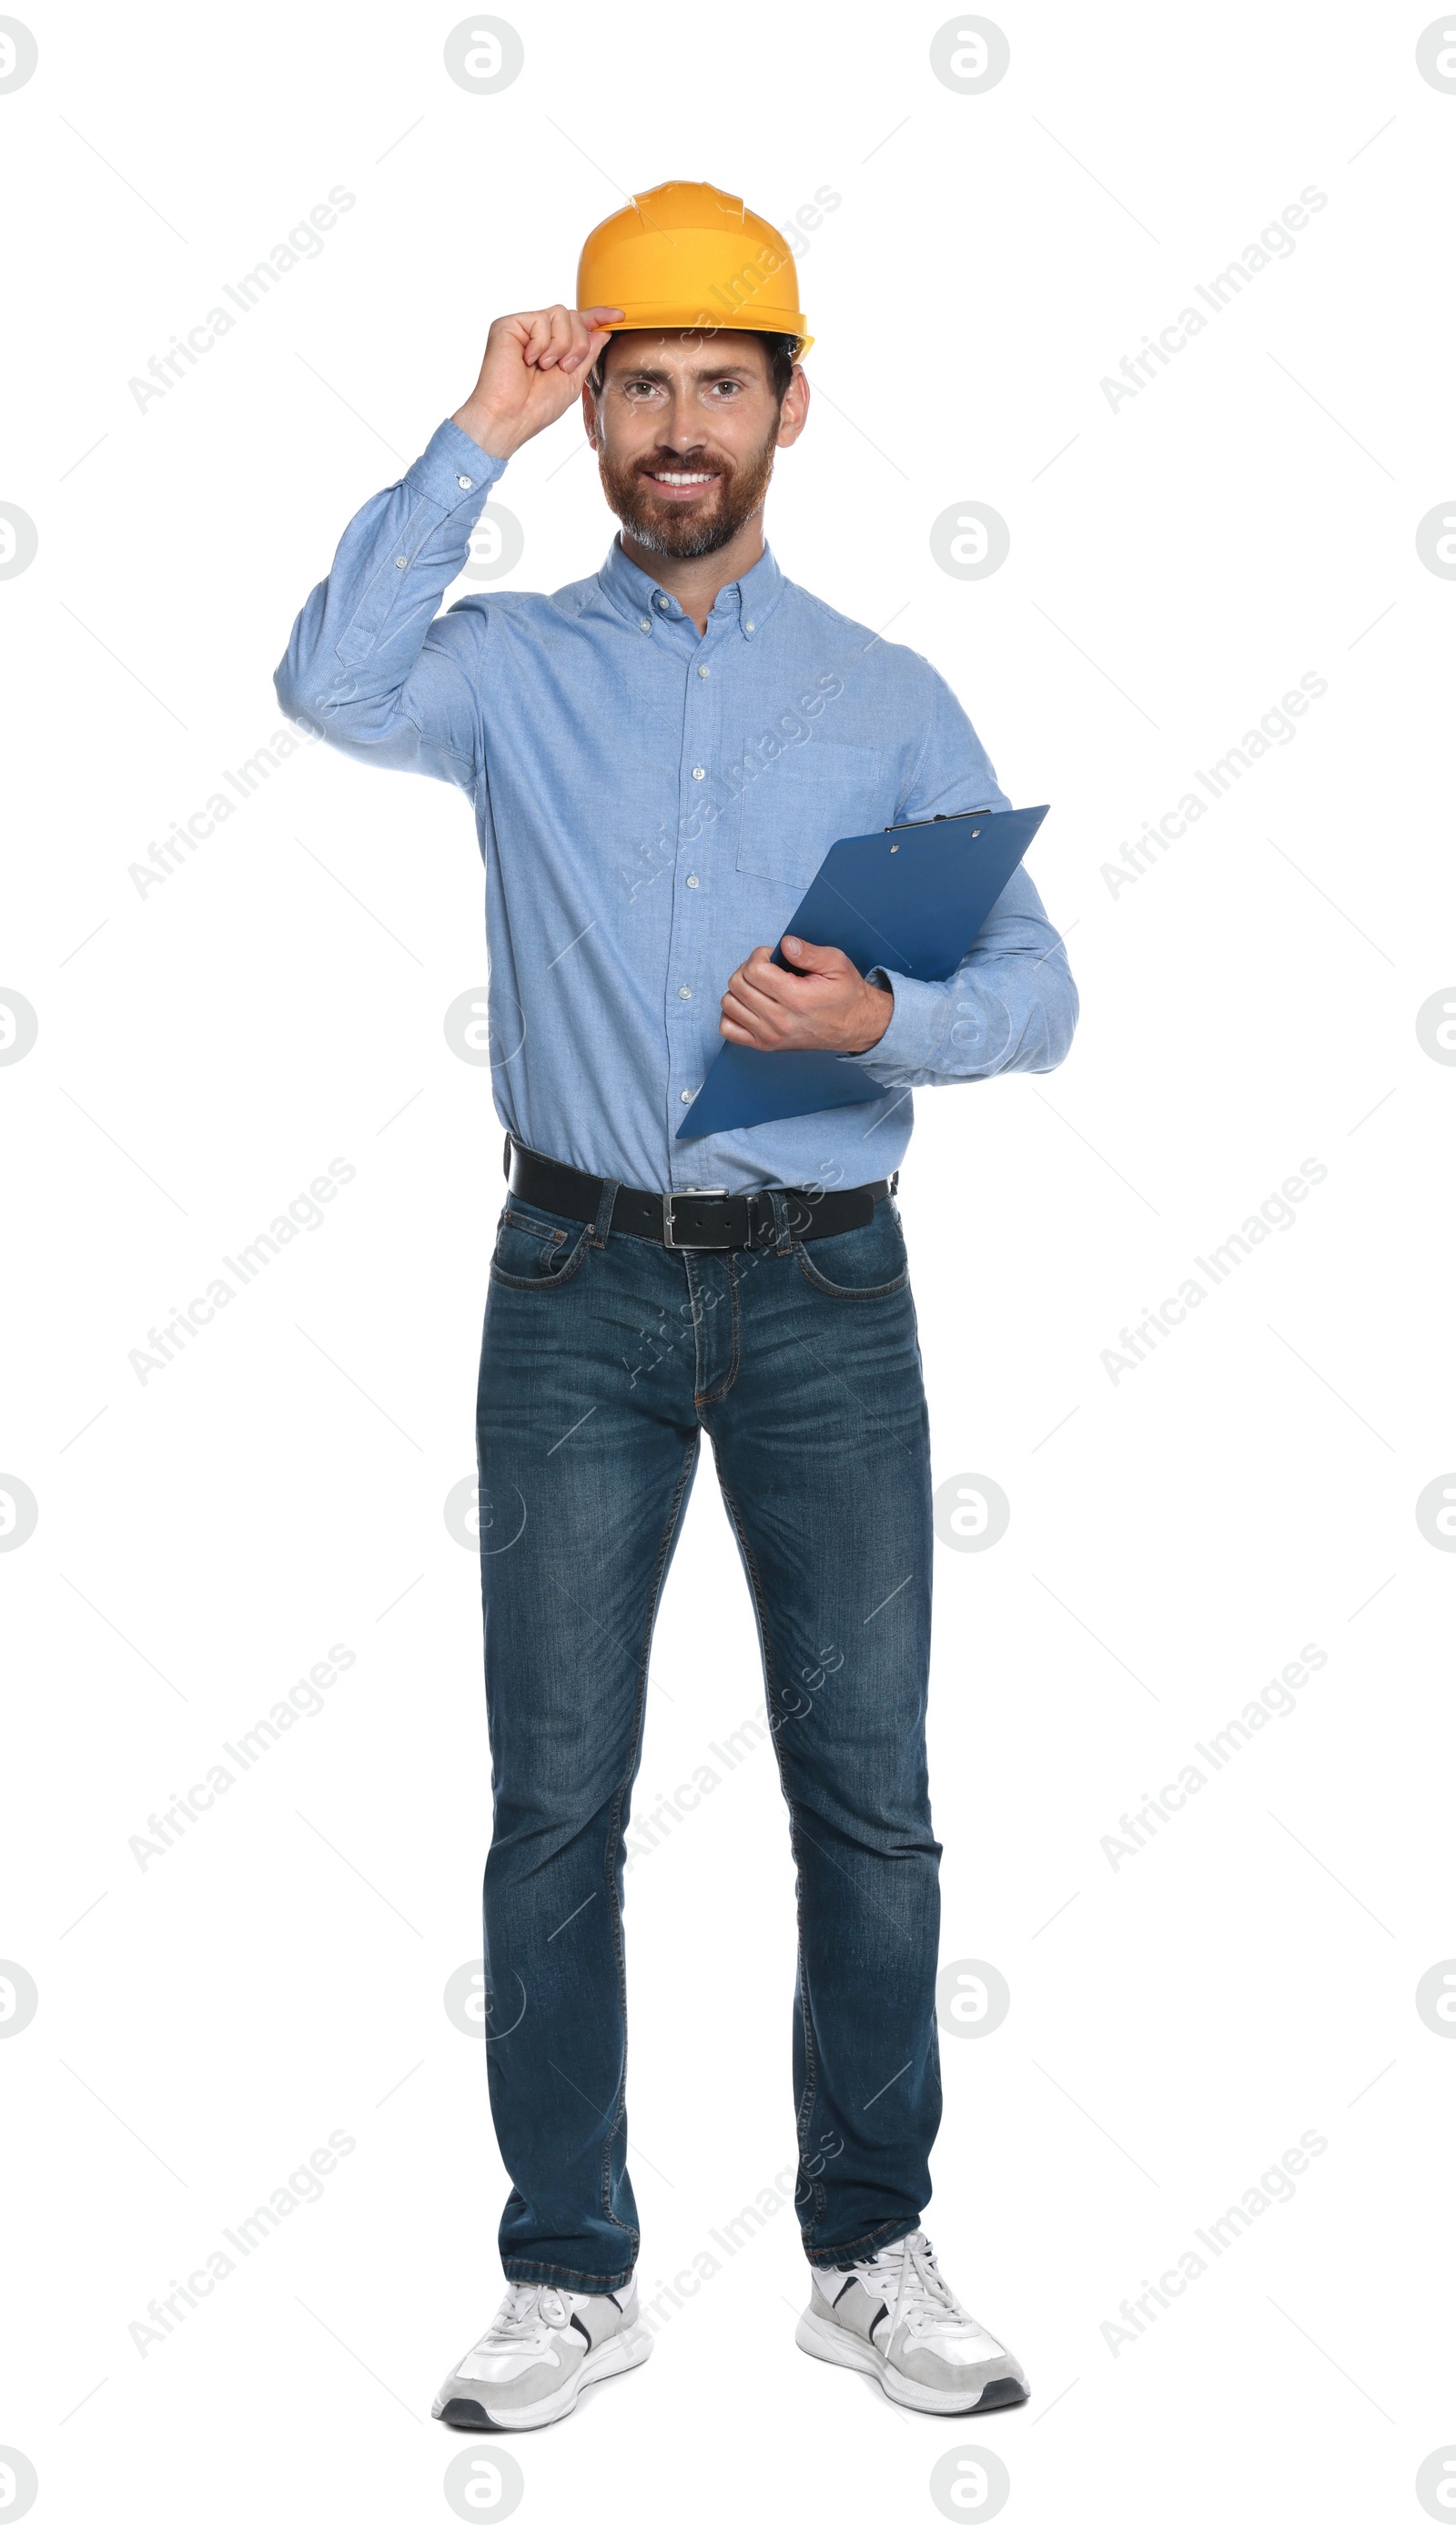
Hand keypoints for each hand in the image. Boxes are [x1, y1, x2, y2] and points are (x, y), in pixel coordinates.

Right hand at [452, 304, 622, 460]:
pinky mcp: (509, 325)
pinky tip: (530, 361)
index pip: (578, 323)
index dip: (598, 317)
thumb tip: (603, 330)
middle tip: (566, 367)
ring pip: (561, 314)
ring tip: (546, 366)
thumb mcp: (572, 379)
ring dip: (562, 344)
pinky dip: (542, 343)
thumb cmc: (536, 407)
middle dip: (579, 343)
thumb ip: (587, 354)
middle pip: (573, 316)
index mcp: (552, 347)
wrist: (510, 417)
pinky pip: (541, 319)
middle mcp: (537, 334)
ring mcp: (523, 328)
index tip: (618, 316)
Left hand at [719, 936, 892, 1054]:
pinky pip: (728, 1029)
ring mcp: (769, 1036)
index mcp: (797, 999)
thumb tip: (784, 944)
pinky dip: (732, 1013)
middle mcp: (780, 1021)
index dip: (759, 956)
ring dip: (739, 989)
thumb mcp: (836, 964)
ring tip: (759, 985)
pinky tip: (750, 1004)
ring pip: (729, 1004)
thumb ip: (809, 952)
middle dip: (748, 968)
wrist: (856, 1027)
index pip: (754, 971)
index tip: (772, 956)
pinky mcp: (765, 1045)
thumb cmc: (846, 994)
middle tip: (767, 968)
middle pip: (737, 984)